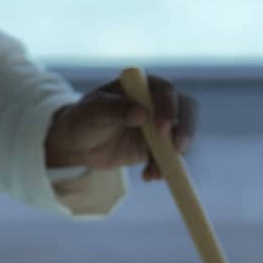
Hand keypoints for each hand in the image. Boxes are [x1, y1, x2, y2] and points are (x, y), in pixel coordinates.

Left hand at [45, 73, 197, 181]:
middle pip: (184, 111)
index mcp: (143, 86)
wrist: (78, 143)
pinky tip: (149, 176)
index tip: (162, 127)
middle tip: (177, 149)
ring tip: (156, 172)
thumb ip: (115, 110)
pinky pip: (167, 158)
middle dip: (183, 130)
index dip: (168, 108)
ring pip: (178, 137)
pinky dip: (162, 168)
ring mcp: (159, 126)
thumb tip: (141, 113)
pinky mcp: (156, 147)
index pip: (165, 92)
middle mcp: (157, 103)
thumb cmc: (84, 119)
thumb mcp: (94, 112)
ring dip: (173, 155)